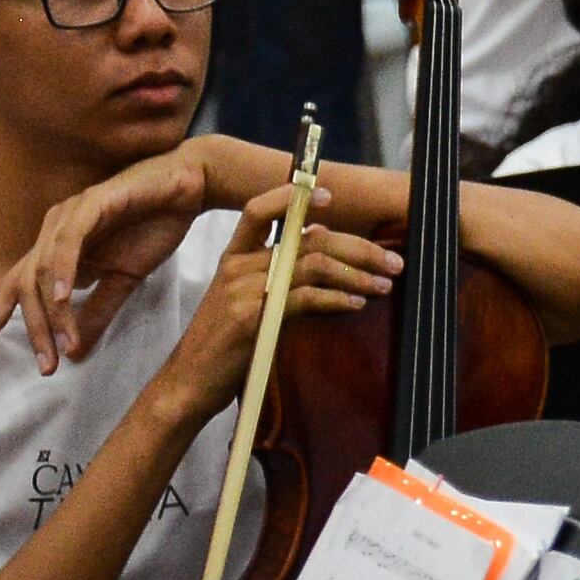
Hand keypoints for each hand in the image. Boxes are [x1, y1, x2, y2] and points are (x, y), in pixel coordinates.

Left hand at [0, 137, 252, 373]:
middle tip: (46, 366)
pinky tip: (63, 297)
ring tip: (63, 343)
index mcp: (57, 248)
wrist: (188, 188)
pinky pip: (68, 241)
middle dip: (33, 328)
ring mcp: (70, 215)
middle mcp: (53, 230)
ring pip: (43, 268)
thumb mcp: (124, 280)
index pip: (17, 286)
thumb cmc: (154, 226)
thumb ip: (97, 312)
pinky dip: (62, 270)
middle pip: (25, 284)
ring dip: (51, 310)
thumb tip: (74, 354)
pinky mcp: (91, 203)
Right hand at [151, 215, 396, 421]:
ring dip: (357, 274)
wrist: (188, 383)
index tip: (330, 196)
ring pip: (313, 264)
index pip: (258, 209)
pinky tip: (356, 303)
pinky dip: (338, 298)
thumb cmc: (224, 344)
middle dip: (357, 247)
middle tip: (392, 261)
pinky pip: (306, 297)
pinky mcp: (254, 317)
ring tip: (383, 285)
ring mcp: (244, 290)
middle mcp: (238, 266)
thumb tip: (319, 235)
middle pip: (306, 238)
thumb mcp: (247, 299)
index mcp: (234, 256)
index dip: (291, 196)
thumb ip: (279, 269)